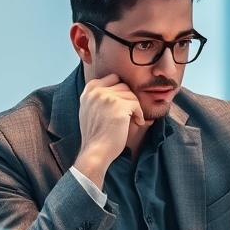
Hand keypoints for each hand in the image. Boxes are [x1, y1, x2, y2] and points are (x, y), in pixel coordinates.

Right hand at [72, 73, 144, 187]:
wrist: (96, 151)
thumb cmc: (96, 134)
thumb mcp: (90, 109)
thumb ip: (99, 96)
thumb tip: (120, 86)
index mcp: (89, 90)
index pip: (112, 78)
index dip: (120, 91)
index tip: (123, 104)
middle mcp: (96, 91)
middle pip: (123, 85)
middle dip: (128, 99)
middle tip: (129, 113)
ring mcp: (107, 97)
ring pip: (131, 94)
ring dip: (135, 107)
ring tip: (133, 119)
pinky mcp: (118, 106)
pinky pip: (136, 104)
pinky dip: (139, 114)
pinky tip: (137, 122)